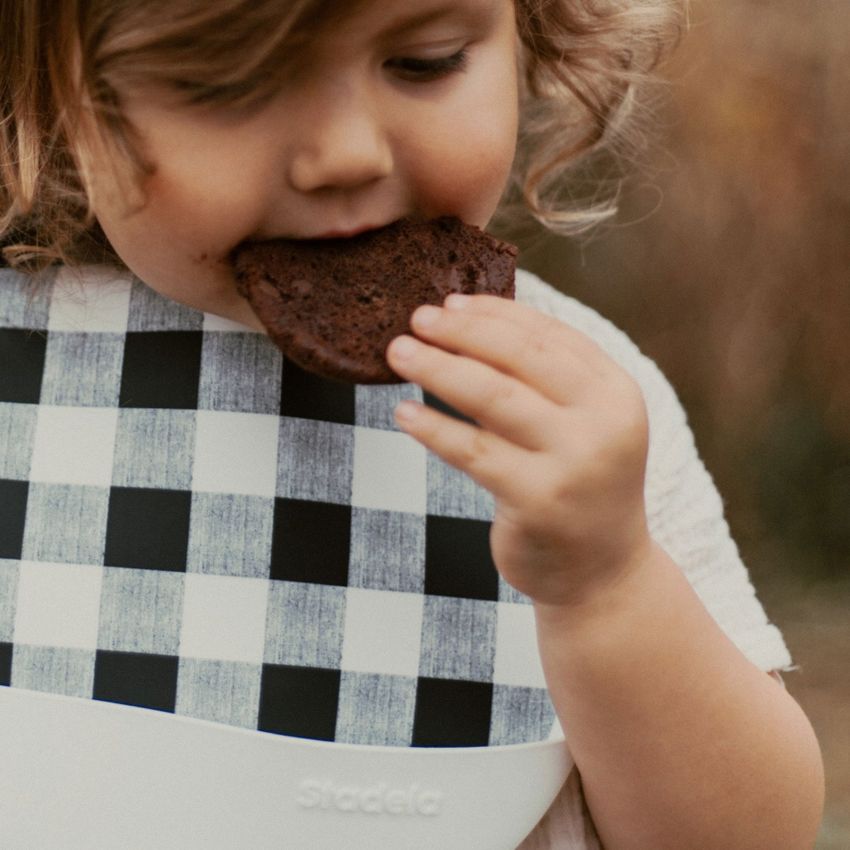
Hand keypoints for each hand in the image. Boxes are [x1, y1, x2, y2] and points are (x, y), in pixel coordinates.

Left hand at [386, 293, 653, 607]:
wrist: (603, 574)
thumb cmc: (578, 487)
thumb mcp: (576, 427)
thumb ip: (538, 383)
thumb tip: (466, 327)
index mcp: (614, 392)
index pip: (549, 335)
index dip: (495, 313)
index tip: (450, 303)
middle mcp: (603, 421)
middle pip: (520, 357)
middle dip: (462, 332)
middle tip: (414, 318)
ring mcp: (575, 462)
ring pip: (492, 398)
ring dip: (438, 369)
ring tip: (398, 353)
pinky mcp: (539, 500)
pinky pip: (473, 452)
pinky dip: (434, 429)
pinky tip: (404, 415)